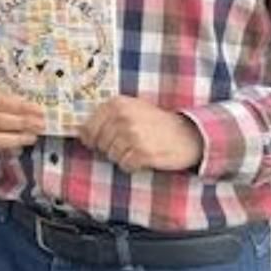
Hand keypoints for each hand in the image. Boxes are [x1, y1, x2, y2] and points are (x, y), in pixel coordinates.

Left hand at [79, 96, 203, 172]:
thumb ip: (107, 117)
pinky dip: (133, 165)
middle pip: (100, 144)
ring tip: (138, 148)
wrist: (189, 133)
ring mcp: (132, 135)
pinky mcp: (142, 152)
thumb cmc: (157, 122)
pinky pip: (125, 165)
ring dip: (123, 157)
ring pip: (111, 156)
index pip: (88, 128)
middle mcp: (122, 118)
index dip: (91, 139)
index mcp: (117, 104)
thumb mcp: (132, 109)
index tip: (97, 142)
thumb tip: (81, 133)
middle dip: (110, 148)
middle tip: (128, 144)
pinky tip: (144, 157)